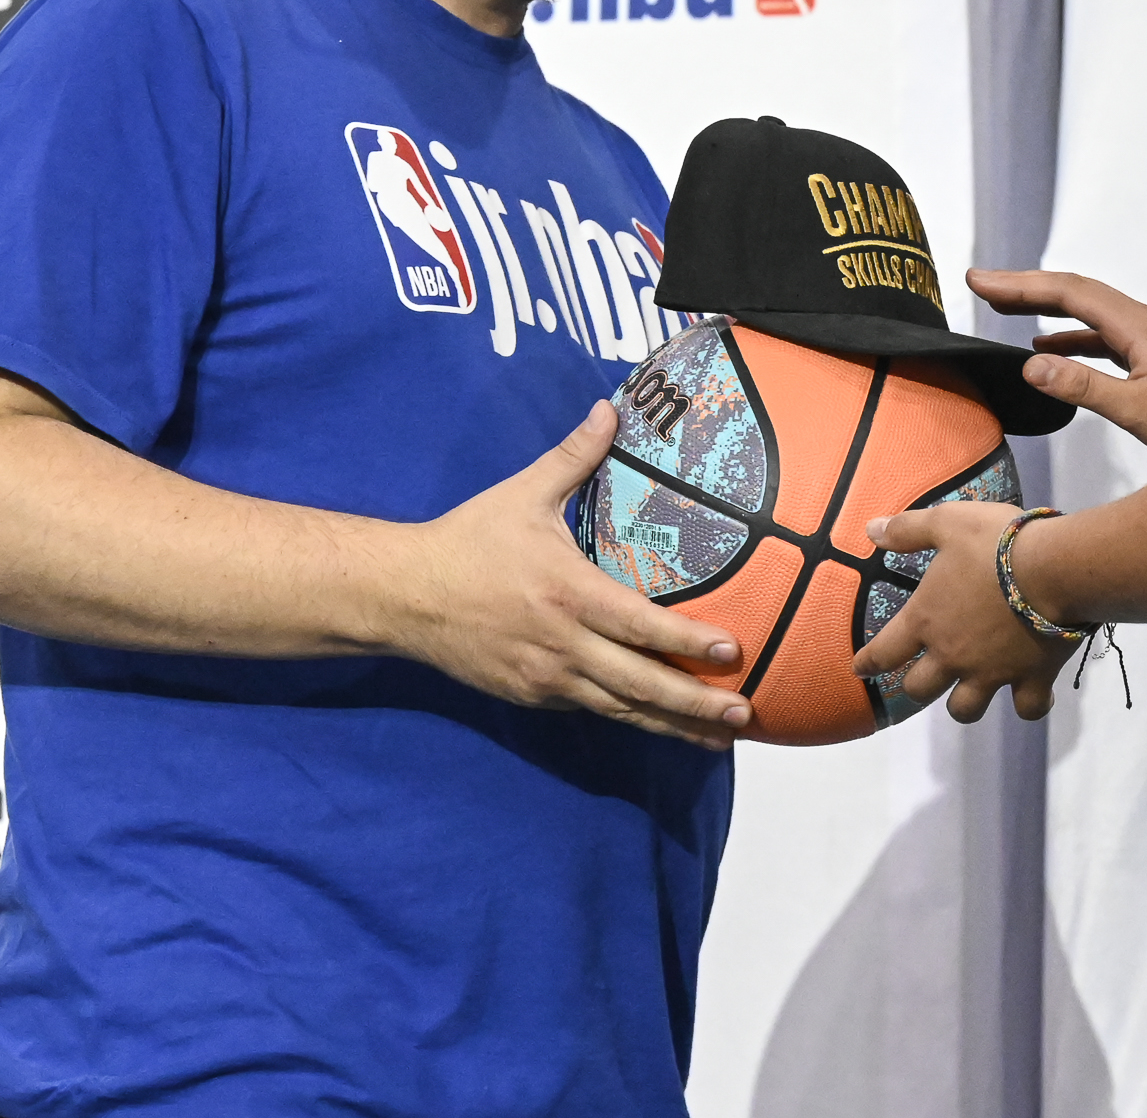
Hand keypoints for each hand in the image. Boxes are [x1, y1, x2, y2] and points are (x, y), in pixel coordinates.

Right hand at [383, 402, 750, 750]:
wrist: (402, 596)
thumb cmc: (469, 540)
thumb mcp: (523, 493)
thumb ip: (575, 455)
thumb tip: (611, 407)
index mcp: (568, 594)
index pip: (639, 625)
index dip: (686, 642)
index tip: (731, 651)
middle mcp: (563, 646)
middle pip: (639, 685)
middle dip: (694, 705)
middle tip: (744, 717)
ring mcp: (546, 679)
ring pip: (620, 710)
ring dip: (671, 726)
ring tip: (719, 739)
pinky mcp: (531, 697)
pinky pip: (590, 709)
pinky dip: (629, 717)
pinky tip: (663, 724)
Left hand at [851, 501, 1077, 721]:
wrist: (1053, 568)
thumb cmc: (994, 544)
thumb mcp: (947, 523)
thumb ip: (907, 530)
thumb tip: (870, 531)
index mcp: (926, 621)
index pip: (884, 652)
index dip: (868, 662)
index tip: (860, 668)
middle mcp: (952, 656)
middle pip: (920, 690)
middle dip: (916, 686)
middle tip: (921, 678)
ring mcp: (991, 673)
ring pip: (965, 710)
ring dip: (963, 705)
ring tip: (969, 693)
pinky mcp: (1031, 679)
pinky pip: (1027, 708)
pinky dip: (1029, 705)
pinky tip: (1031, 696)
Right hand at [967, 268, 1146, 457]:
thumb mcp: (1138, 409)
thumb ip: (1083, 386)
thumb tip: (1030, 363)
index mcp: (1138, 326)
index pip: (1069, 292)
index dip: (1021, 284)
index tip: (980, 282)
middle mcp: (1142, 322)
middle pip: (1075, 292)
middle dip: (1025, 286)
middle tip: (979, 284)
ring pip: (1086, 312)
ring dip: (1044, 307)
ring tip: (1002, 306)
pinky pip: (1099, 336)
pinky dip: (1068, 337)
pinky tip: (1045, 348)